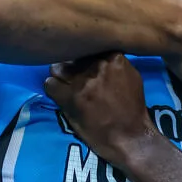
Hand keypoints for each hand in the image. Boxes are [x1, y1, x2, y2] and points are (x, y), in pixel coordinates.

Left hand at [44, 53, 163, 167]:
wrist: (130, 137)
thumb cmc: (132, 109)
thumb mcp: (132, 77)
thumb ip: (115, 62)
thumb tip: (99, 53)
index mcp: (114, 58)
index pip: (89, 44)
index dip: (85, 54)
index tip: (85, 64)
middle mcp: (97, 66)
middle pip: (72, 55)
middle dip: (71, 64)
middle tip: (74, 76)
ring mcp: (82, 81)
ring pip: (58, 67)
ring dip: (60, 76)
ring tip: (66, 86)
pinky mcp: (69, 98)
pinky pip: (49, 84)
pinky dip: (53, 90)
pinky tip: (60, 96)